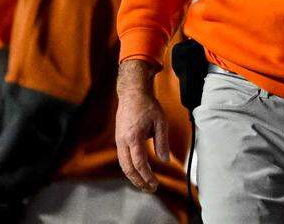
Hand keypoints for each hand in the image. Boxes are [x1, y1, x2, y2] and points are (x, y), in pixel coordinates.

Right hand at [115, 59, 168, 192]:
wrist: (132, 93)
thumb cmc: (148, 106)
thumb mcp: (160, 122)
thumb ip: (162, 142)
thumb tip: (165, 161)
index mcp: (133, 137)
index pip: (139, 164)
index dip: (147, 176)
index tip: (155, 185)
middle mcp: (122, 141)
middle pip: (128, 169)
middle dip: (139, 181)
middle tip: (150, 189)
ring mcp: (118, 140)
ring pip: (123, 165)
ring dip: (133, 177)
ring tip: (145, 184)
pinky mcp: (118, 139)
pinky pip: (122, 158)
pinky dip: (130, 168)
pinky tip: (139, 171)